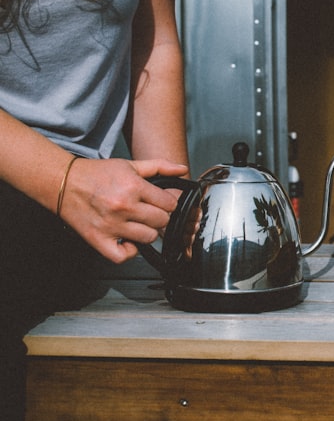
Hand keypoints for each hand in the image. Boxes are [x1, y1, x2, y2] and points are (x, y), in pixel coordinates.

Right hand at [59, 158, 188, 262]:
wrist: (64, 182)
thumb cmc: (97, 174)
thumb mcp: (130, 164)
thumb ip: (160, 166)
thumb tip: (183, 170)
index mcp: (134, 187)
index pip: (170, 204)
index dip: (169, 203)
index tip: (161, 202)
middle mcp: (124, 206)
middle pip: (162, 221)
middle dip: (160, 217)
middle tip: (150, 212)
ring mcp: (111, 225)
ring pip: (148, 238)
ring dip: (147, 232)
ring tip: (138, 224)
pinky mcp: (98, 239)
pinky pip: (122, 256)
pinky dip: (129, 252)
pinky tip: (128, 240)